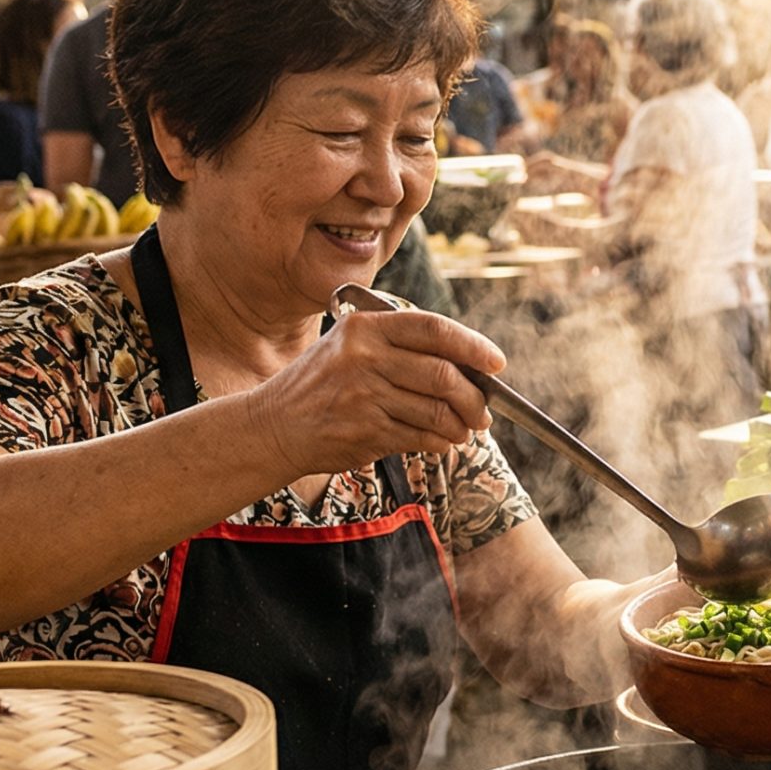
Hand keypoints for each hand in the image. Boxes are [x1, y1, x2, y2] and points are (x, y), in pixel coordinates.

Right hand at [245, 309, 503, 475]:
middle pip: (444, 374)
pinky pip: (421, 437)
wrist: (273, 426)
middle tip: (484, 411)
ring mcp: (364, 396)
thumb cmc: (321, 385)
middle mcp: (364, 358)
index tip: (496, 363)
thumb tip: (467, 365)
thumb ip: (400, 347)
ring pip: (437, 411)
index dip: (473, 346)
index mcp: (365, 328)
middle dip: (475, 397)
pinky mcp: (366, 431)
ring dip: (461, 425)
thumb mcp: (350, 347)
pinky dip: (440, 441)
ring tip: (464, 429)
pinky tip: (441, 441)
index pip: (434, 329)